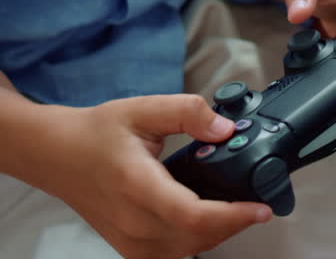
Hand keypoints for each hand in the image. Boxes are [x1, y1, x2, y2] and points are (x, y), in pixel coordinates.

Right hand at [31, 96, 270, 258]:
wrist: (56, 154)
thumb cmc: (97, 132)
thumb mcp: (144, 108)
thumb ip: (188, 112)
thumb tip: (225, 129)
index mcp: (136, 184)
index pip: (191, 215)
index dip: (233, 216)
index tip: (261, 207)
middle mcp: (131, 220)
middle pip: (196, 238)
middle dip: (235, 223)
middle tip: (257, 201)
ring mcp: (128, 239)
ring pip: (187, 251)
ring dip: (219, 234)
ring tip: (238, 209)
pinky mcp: (128, 247)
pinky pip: (171, 255)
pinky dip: (197, 242)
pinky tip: (210, 220)